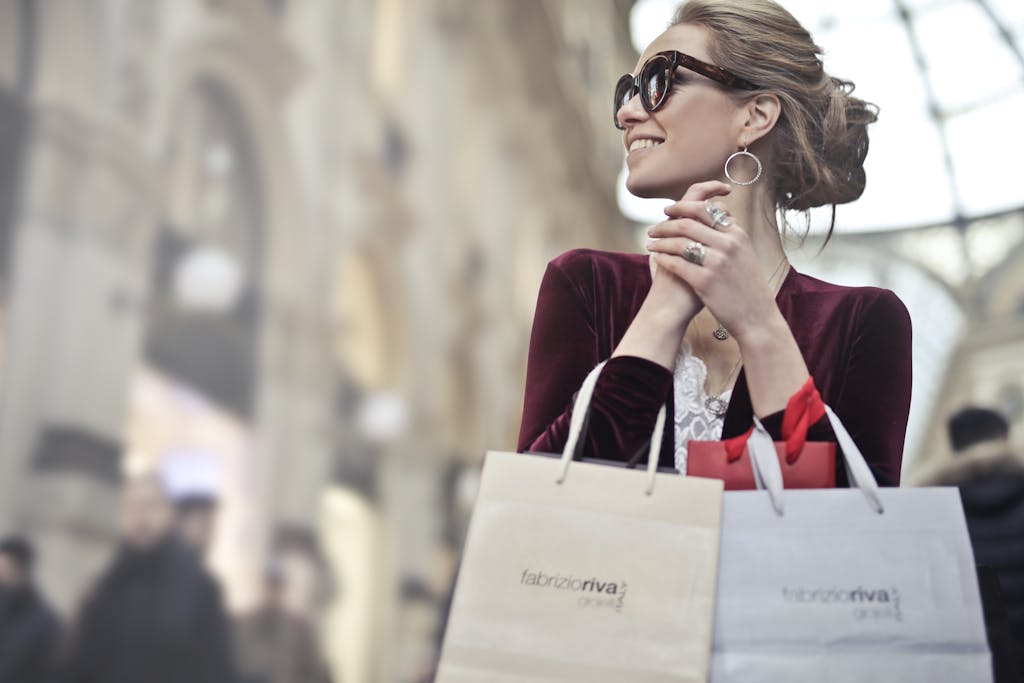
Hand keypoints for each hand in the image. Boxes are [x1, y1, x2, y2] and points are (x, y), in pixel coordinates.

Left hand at [646, 190, 780, 344]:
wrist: (757, 317)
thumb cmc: (748, 287)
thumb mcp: (746, 254)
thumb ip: (730, 235)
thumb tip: (716, 215)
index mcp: (737, 234)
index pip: (705, 209)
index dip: (682, 206)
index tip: (668, 210)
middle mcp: (728, 244)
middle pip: (688, 223)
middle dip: (665, 224)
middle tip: (652, 228)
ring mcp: (717, 262)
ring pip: (679, 242)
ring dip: (660, 241)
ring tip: (650, 244)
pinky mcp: (705, 281)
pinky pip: (677, 264)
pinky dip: (663, 259)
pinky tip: (657, 259)